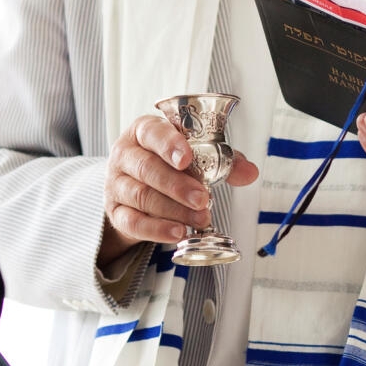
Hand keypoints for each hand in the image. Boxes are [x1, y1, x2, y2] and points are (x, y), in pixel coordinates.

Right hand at [101, 114, 257, 264]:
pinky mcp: (115, 212)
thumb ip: (222, 160)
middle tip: (203, 198)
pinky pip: (133, 222)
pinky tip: (177, 233)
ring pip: (141, 196)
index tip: (187, 158)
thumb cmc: (167, 164)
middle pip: (147, 168)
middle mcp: (124, 155)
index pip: (151, 132)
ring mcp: (116, 184)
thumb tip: (250, 172)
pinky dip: (156, 230)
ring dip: (173, 210)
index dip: (170, 144)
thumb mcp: (194, 154)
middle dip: (177, 185)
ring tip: (199, 218)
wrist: (135, 187)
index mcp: (143, 132)